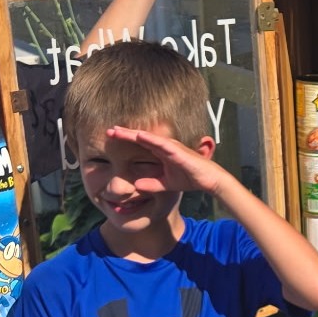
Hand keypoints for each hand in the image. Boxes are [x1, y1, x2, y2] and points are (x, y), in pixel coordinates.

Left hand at [105, 125, 229, 195]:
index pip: (140, 143)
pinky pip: (163, 144)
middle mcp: (165, 146)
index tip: (110, 136)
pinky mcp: (179, 152)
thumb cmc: (190, 178)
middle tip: (109, 130)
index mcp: (161, 152)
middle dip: (125, 133)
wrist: (209, 180)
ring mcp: (172, 147)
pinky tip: (140, 136)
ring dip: (134, 134)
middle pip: (142, 137)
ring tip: (119, 131)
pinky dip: (151, 139)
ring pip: (149, 138)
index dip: (126, 139)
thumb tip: (136, 186)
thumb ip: (151, 184)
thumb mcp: (166, 184)